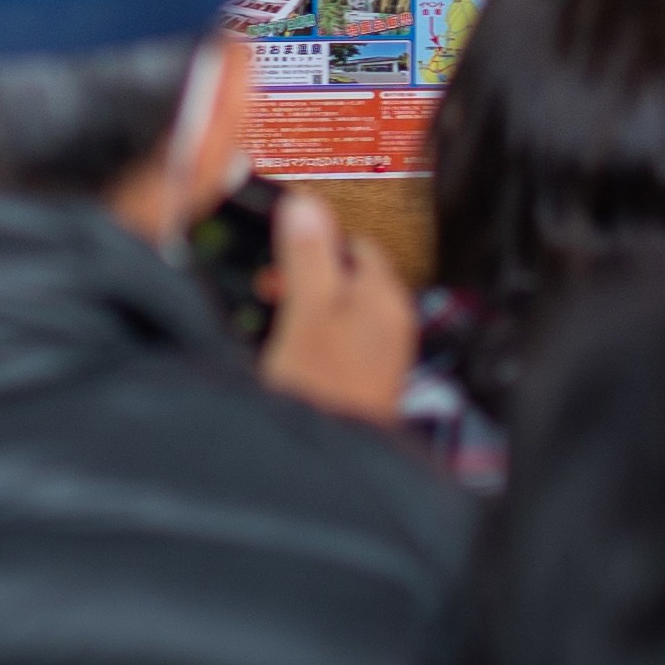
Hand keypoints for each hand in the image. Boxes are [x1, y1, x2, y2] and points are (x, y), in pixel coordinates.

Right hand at [256, 188, 417, 428]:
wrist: (328, 457)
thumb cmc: (322, 392)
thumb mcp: (304, 312)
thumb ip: (307, 256)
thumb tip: (304, 207)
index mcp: (384, 298)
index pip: (356, 242)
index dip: (315, 238)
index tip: (283, 241)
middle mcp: (391, 322)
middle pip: (349, 275)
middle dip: (308, 273)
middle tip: (274, 282)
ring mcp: (380, 352)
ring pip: (342, 307)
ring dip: (308, 303)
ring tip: (278, 314)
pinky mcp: (364, 377)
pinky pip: (339, 337)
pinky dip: (313, 332)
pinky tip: (290, 347)